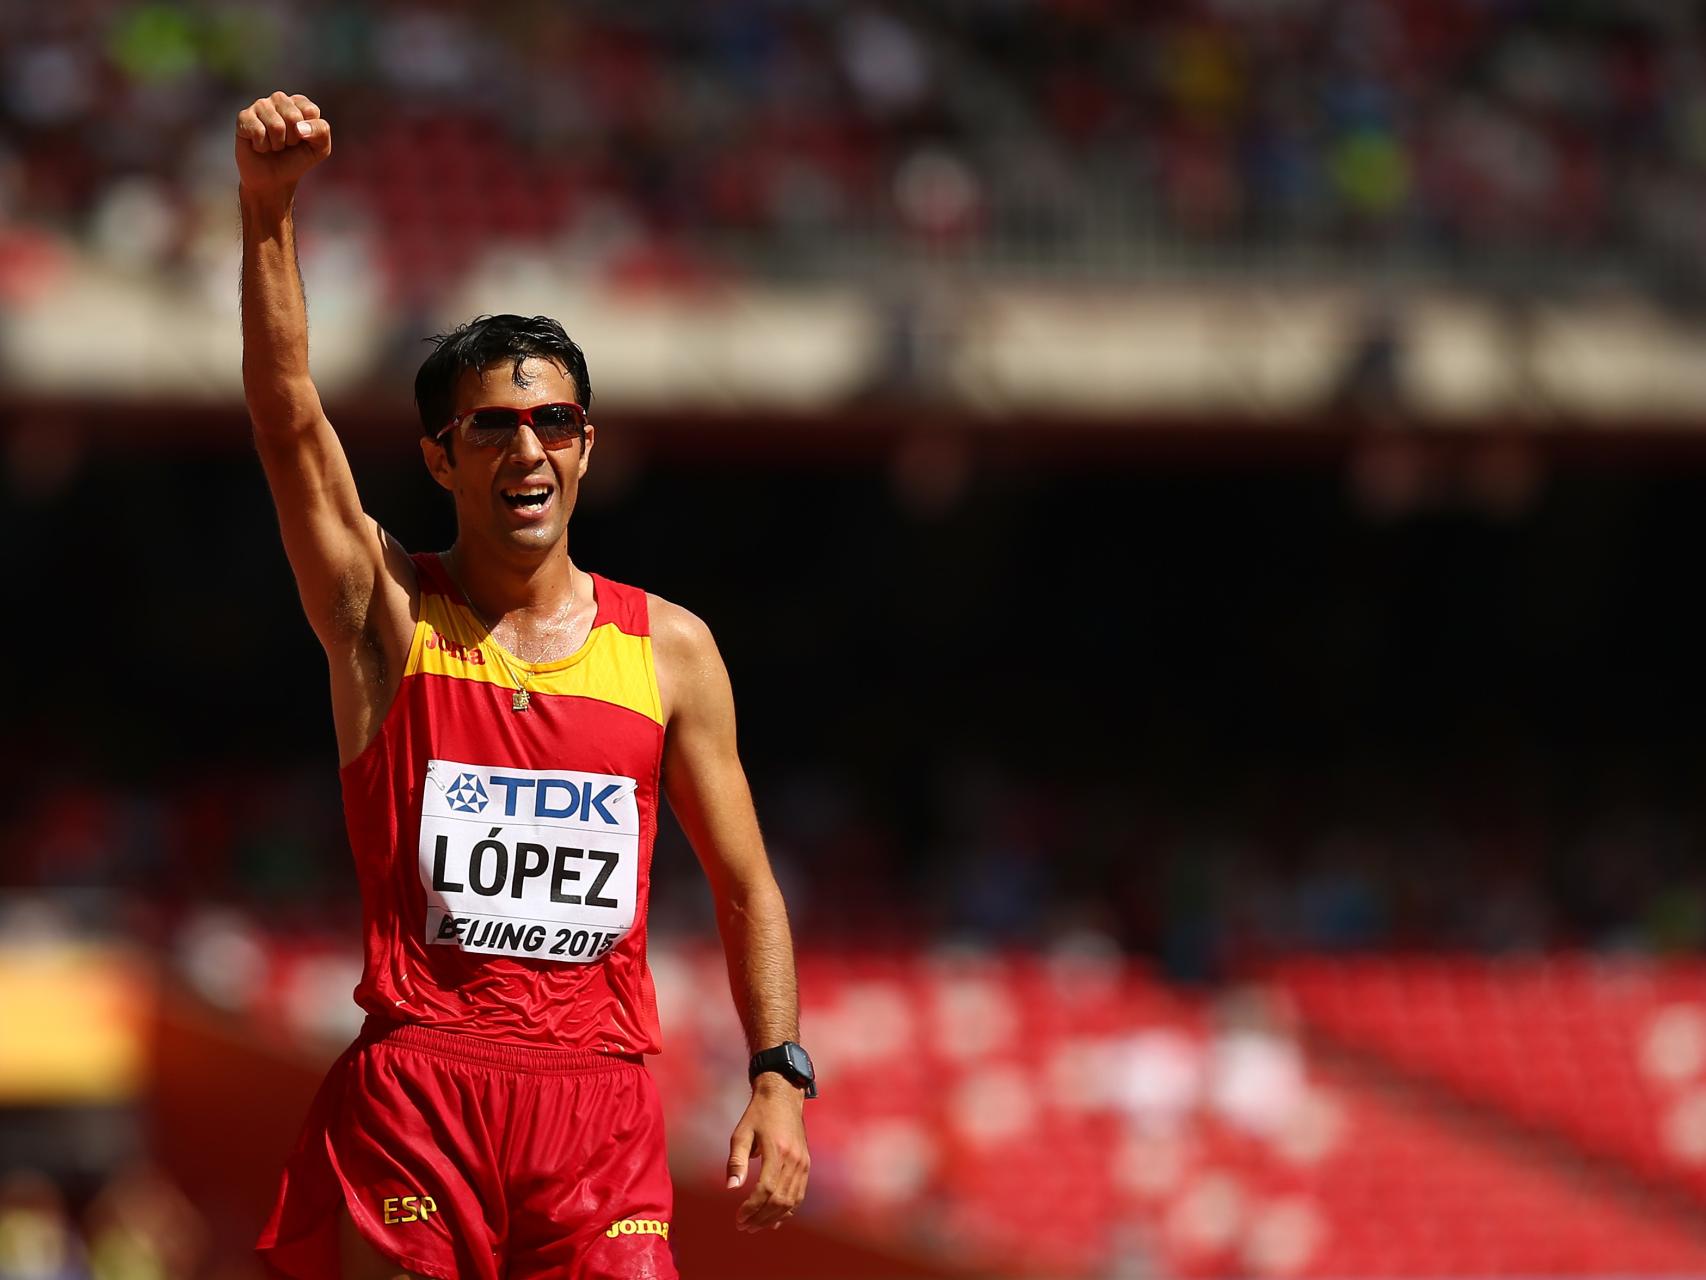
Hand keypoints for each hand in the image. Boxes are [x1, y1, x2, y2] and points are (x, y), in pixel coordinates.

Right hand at [235, 92, 330, 198]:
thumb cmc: (297, 159)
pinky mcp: (244, 117)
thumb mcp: (320, 148)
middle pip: (293, 117)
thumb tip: (300, 128)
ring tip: (274, 145)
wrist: (274, 179)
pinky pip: (258, 131)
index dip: (309, 133)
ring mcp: (260, 105)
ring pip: (276, 126)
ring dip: (277, 144)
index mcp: (300, 103)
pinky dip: (262, 146)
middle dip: (292, 139)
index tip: (303, 140)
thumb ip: (321, 132)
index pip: (310, 111)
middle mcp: (279, 99)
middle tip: (287, 144)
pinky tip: (260, 146)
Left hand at [726, 1075, 809, 1231]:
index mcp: (777, 1151)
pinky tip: (774, 1219)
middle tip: (743, 1226)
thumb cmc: (758, 1115)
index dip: (751, 1208)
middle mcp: (793, 1159)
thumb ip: (736, 1161)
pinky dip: (788, 1210)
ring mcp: (803, 1163)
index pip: (766, 1189)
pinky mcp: (806, 1164)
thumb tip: (730, 1188)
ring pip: (791, 1201)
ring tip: (755, 1226)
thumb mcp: (741, 1134)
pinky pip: (799, 1194)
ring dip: (773, 1217)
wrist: (783, 1096)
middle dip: (760, 1217)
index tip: (738, 1218)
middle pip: (779, 1200)